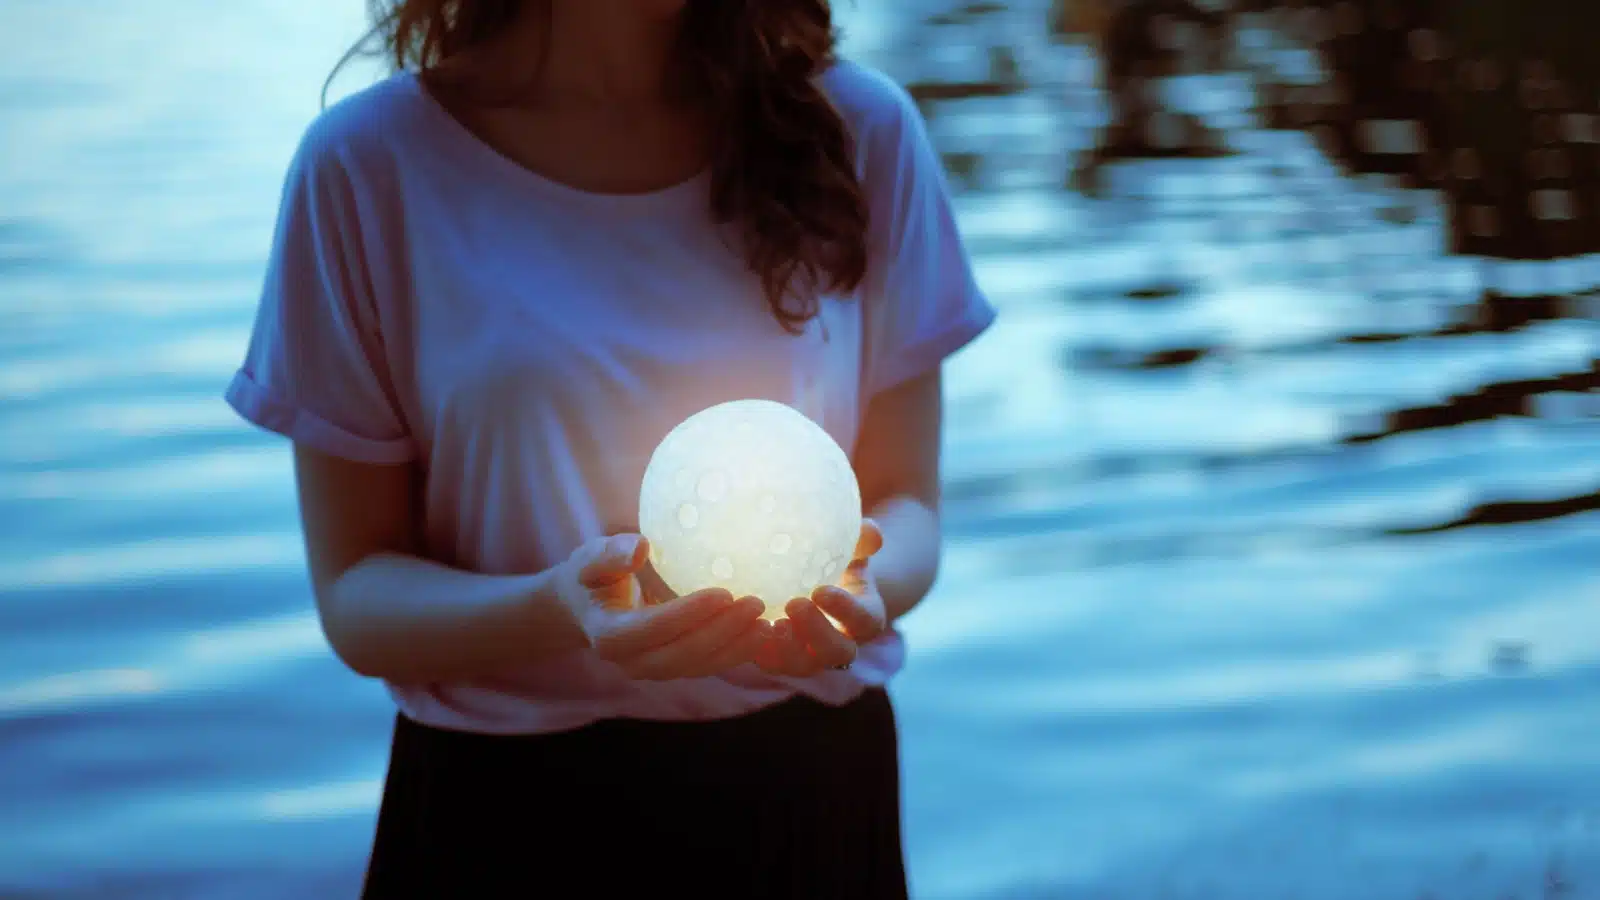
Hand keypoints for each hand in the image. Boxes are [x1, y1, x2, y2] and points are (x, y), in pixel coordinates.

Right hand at [554, 534, 770, 680]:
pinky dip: (737, 653)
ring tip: (768, 623)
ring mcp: (655, 670)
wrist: (586, 611)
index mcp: (609, 637)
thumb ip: (611, 554)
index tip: (724, 593)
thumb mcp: (590, 558)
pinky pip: (709, 665)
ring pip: (700, 666)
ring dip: (737, 648)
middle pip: (682, 655)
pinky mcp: (675, 668)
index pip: (654, 629)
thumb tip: (641, 548)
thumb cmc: (591, 577)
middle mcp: (633, 663)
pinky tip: (764, 632)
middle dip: (722, 633)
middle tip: (757, 605)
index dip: (689, 614)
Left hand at [754, 519, 887, 676]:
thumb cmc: (836, 563)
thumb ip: (863, 539)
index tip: (822, 591)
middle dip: (815, 631)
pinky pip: (772, 664)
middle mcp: (840, 644)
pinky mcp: (781, 659)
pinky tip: (747, 630)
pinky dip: (760, 652)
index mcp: (864, 618)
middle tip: (794, 604)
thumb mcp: (852, 549)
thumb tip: (870, 532)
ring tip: (770, 622)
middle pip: (836, 652)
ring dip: (787, 648)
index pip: (862, 620)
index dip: (845, 610)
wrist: (813, 583)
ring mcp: (811, 657)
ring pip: (803, 665)